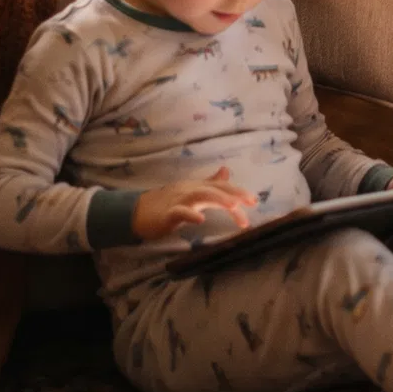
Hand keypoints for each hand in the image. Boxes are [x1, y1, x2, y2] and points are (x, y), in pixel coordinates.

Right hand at [131, 165, 255, 241]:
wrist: (138, 211)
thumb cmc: (167, 203)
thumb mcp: (192, 191)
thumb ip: (210, 183)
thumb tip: (226, 171)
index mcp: (198, 186)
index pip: (222, 187)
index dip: (238, 191)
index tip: (254, 201)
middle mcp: (191, 190)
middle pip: (215, 189)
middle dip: (234, 195)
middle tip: (250, 204)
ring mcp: (179, 200)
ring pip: (201, 196)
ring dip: (218, 200)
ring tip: (233, 206)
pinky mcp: (167, 213)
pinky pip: (180, 212)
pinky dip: (190, 214)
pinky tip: (201, 220)